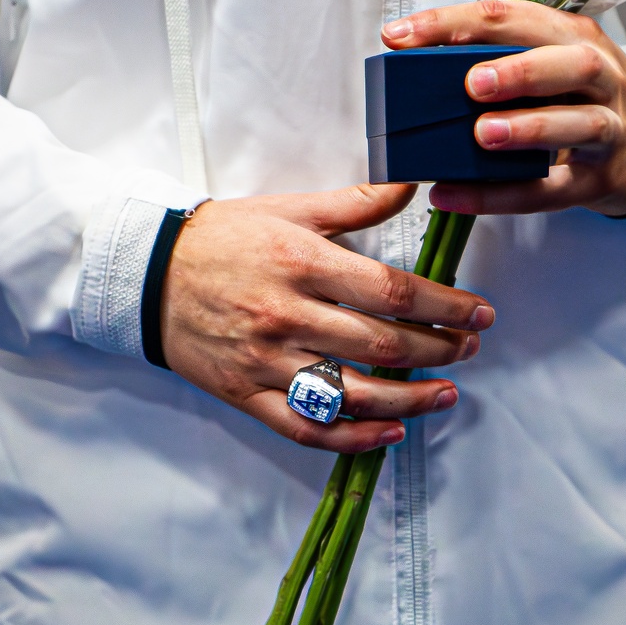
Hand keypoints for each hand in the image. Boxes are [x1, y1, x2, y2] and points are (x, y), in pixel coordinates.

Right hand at [160, 183, 494, 453]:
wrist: (146, 272)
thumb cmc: (220, 237)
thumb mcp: (286, 208)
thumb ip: (353, 203)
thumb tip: (411, 186)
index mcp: (302, 264)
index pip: (393, 292)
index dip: (446, 307)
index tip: (479, 313)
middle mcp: (288, 316)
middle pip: (383, 345)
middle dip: (441, 350)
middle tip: (471, 347)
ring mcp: (266, 361)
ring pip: (353, 395)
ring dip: (411, 400)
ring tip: (447, 394)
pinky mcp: (247, 394)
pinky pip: (306, 428)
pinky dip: (353, 438)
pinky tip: (389, 433)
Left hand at [382, 0, 625, 216]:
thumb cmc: (582, 101)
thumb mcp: (553, 66)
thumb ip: (501, 63)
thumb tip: (417, 76)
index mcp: (573, 38)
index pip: (514, 19)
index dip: (456, 24)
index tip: (402, 37)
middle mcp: (600, 77)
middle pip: (571, 64)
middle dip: (520, 71)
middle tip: (471, 85)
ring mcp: (608, 129)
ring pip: (579, 124)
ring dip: (529, 127)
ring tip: (482, 136)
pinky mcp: (600, 179)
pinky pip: (553, 190)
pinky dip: (504, 196)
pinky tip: (457, 197)